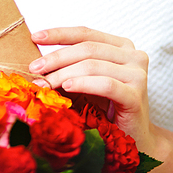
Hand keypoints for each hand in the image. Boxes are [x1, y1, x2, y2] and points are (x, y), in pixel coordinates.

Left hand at [29, 26, 152, 150]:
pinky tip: (67, 87)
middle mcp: (133, 55)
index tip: (34, 37)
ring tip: (44, 84)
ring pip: (93, 66)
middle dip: (56, 58)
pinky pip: (106, 85)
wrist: (135, 139)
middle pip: (87, 49)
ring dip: (63, 74)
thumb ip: (72, 65)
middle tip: (34, 69)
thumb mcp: (87, 80)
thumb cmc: (107, 108)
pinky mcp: (137, 95)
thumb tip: (38, 61)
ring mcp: (138, 74)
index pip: (85, 33)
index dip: (59, 33)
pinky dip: (83, 84)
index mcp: (121, 46)